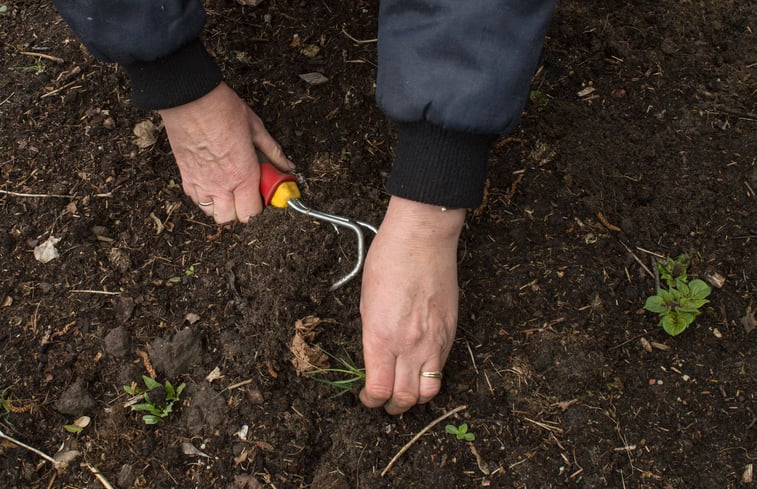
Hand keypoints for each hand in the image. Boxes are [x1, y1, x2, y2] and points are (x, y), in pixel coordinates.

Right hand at [158, 82, 293, 223]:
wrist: (190, 98)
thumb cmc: (223, 110)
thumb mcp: (256, 129)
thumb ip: (273, 152)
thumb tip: (288, 166)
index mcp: (243, 176)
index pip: (252, 213)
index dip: (259, 207)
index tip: (262, 194)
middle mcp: (221, 186)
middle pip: (230, 219)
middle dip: (240, 211)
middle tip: (246, 193)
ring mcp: (201, 183)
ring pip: (211, 213)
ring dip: (221, 205)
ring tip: (228, 188)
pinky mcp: (185, 176)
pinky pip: (195, 199)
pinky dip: (203, 196)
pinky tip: (211, 181)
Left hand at [359, 196, 463, 413]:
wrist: (422, 238)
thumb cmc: (388, 261)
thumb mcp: (366, 302)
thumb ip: (373, 336)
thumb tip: (376, 358)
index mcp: (382, 337)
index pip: (379, 390)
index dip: (371, 400)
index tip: (367, 396)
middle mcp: (410, 345)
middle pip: (405, 398)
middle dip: (393, 407)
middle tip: (386, 403)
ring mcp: (435, 340)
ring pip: (430, 391)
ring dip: (415, 397)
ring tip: (406, 392)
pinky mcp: (451, 330)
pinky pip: (442, 366)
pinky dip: (430, 375)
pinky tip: (421, 367)